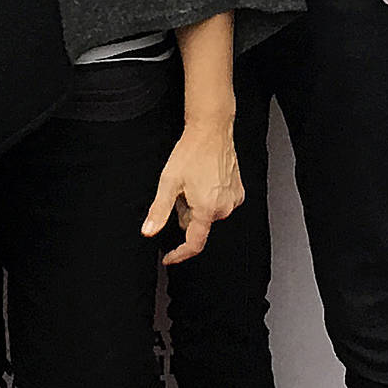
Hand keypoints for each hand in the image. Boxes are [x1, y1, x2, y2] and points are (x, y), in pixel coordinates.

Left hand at [142, 119, 242, 263]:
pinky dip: (210, 197)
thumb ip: (159, 211)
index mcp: (207, 209)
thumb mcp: (168, 182)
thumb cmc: (191, 153)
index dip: (179, 253)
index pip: (194, 243)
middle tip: (180, 190)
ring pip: (208, 214)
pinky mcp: (238, 191)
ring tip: (194, 182)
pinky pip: (219, 204)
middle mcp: (224, 208)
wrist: (211, 131)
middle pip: (198, 224)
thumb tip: (148, 232)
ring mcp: (234, 199)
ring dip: (198, 205)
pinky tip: (205, 180)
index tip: (168, 257)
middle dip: (186, 213)